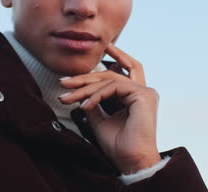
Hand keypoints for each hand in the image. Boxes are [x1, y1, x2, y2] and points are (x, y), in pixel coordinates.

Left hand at [59, 43, 160, 173]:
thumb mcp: (100, 120)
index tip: (104, 46)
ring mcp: (144, 91)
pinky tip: (84, 105)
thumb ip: (94, 103)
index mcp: (136, 96)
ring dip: (85, 88)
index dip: (118, 55)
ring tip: (67, 98)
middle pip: (111, 74)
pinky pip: (113, 87)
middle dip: (86, 76)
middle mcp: (143, 91)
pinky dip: (96, 95)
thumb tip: (82, 93)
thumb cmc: (118, 145)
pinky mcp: (143, 95)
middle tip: (63, 81)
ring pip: (109, 80)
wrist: (130, 161)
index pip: (125, 70)